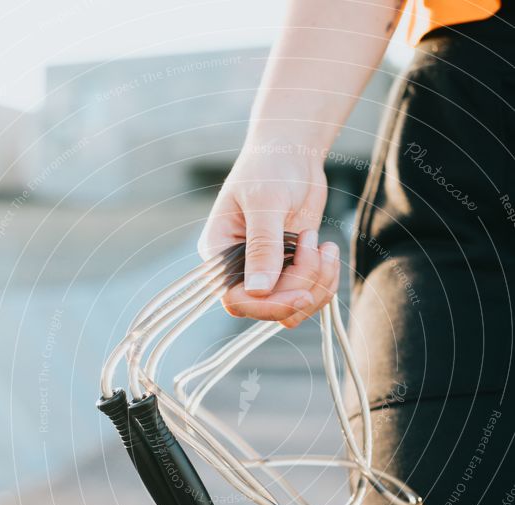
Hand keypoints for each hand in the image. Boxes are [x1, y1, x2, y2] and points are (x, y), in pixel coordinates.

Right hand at [198, 139, 339, 327]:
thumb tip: (258, 291)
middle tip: (315, 244)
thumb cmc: (271, 167)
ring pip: (292, 307)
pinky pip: (309, 296)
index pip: (236, 300)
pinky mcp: (290, 272)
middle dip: (301, 285)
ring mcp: (267, 273)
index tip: (302, 294)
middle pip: (268, 307)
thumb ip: (263, 247)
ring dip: (318, 283)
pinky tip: (328, 249)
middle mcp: (239, 270)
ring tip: (325, 246)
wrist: (293, 153)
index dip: (269, 306)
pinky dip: (326, 279)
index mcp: (220, 253)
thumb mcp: (267, 202)